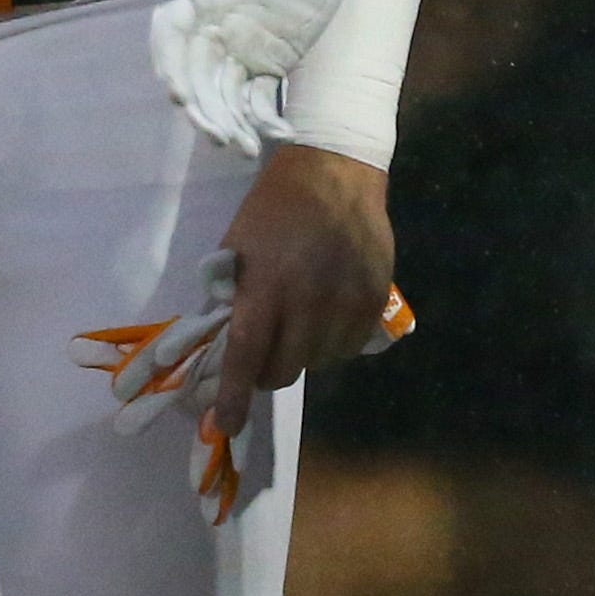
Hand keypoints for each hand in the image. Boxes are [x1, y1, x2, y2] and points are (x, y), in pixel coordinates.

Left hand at [72, 158, 410, 522]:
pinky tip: (327, 315)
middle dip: (267, 370)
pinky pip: (349, 347)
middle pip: (284, 369)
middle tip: (264, 350)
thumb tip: (219, 345)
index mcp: (265, 285)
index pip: (246, 353)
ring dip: (303, 354)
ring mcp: (346, 301)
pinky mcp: (375, 299)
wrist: (334, 171)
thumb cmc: (274, 208)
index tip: (226, 424)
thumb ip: (231, 297)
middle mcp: (308, 299)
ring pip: (318, 362)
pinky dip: (333, 343)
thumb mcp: (237, 246)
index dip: (234, 395)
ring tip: (300, 322)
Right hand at [154, 0, 413, 154]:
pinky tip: (279, 135)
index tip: (179, 95)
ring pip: (222, 95)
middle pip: (195, 75)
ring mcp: (237, 49)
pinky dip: (262, 119)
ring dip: (229, 123)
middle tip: (220, 136)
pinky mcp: (267, 64)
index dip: (170, 64)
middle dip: (203, 108)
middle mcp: (209, 27)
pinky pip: (257, 99)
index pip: (170, 34)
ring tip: (246, 148)